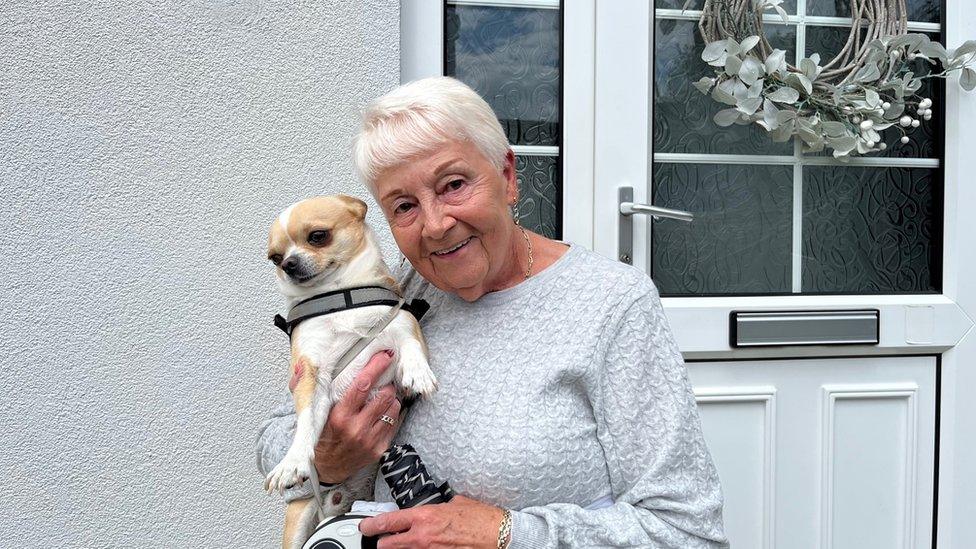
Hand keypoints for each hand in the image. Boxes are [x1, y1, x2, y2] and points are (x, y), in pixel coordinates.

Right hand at [313, 350, 401, 483]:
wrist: (327, 468)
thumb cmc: (322, 436)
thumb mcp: (314, 413)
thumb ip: (310, 388)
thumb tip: (307, 364)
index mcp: (339, 416)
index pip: (362, 385)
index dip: (376, 367)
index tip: (384, 356)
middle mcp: (356, 428)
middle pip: (384, 395)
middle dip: (386, 384)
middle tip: (383, 380)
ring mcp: (370, 440)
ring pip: (393, 408)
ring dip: (391, 399)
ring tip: (382, 397)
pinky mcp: (379, 449)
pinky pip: (395, 423)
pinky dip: (391, 414)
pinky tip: (383, 413)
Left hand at [359, 495, 503, 548]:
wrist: (497, 535)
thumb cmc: (481, 519)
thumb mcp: (455, 504)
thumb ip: (437, 508)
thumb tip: (432, 510)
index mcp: (425, 516)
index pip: (388, 521)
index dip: (371, 525)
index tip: (366, 526)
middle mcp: (422, 536)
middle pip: (387, 545)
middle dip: (382, 543)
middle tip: (382, 540)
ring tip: (402, 544)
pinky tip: (421, 548)